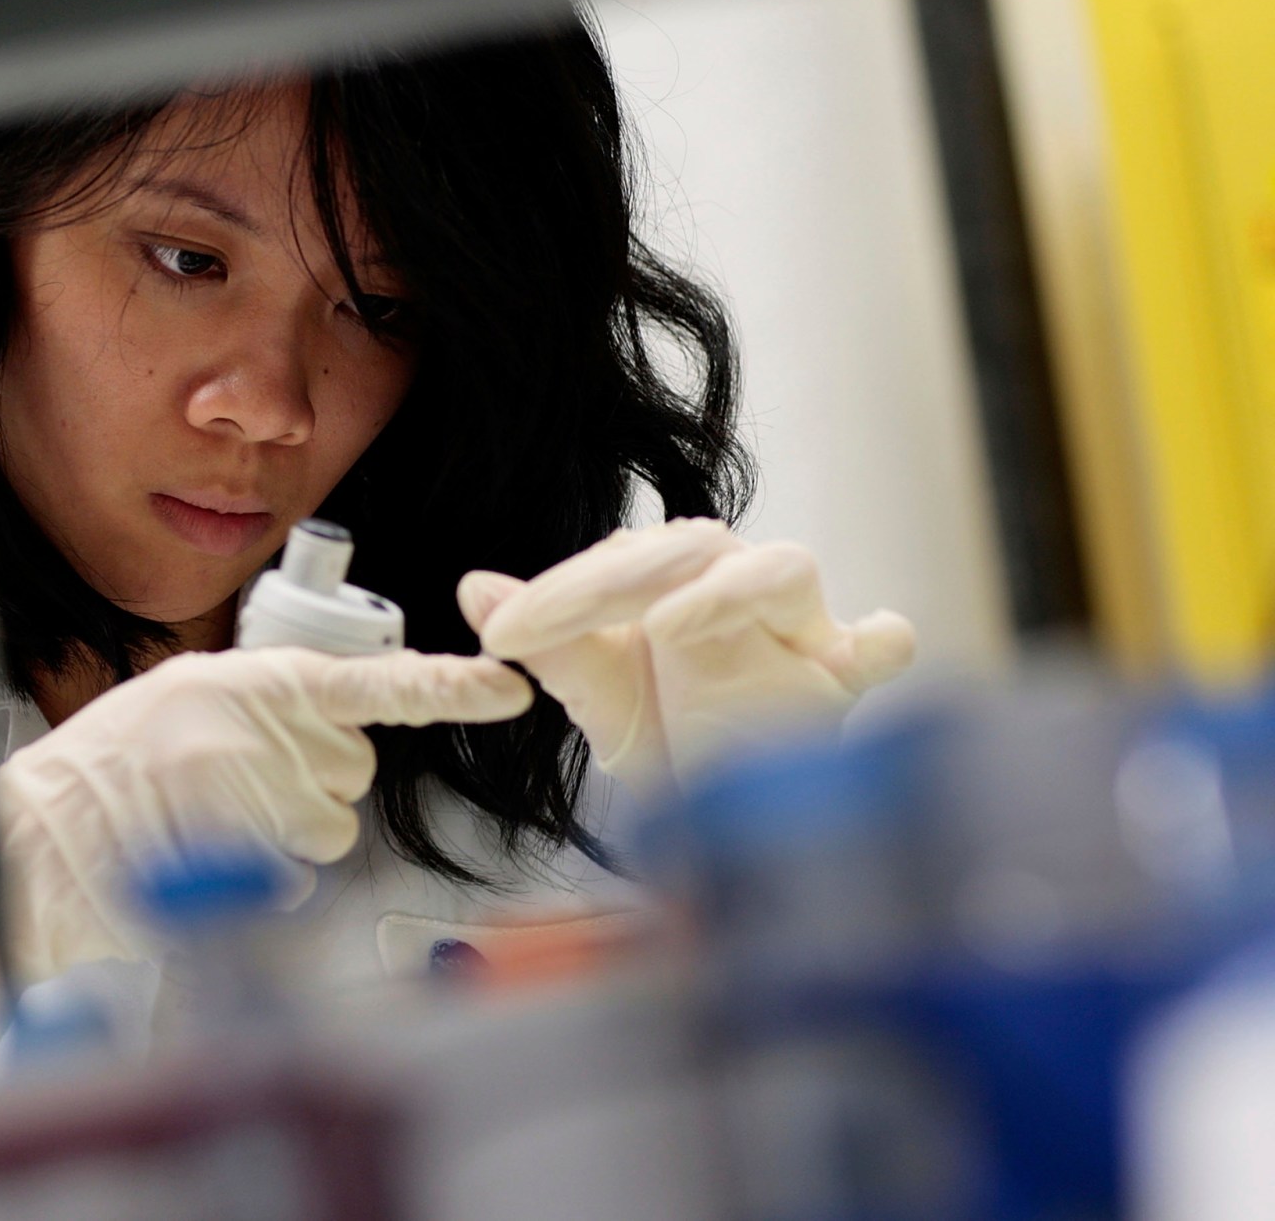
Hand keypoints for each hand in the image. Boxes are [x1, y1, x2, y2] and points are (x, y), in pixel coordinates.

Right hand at [0, 645, 531, 1043]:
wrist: (32, 843)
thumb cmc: (101, 778)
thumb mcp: (182, 706)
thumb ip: (264, 712)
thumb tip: (339, 735)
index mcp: (242, 681)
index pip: (367, 680)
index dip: (446, 686)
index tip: (509, 684)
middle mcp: (256, 729)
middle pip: (350, 771)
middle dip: (310, 787)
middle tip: (230, 789)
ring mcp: (250, 795)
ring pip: (328, 831)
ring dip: (285, 838)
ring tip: (205, 825)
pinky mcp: (242, 858)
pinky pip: (295, 881)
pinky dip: (260, 884)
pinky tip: (200, 861)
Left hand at [458, 519, 914, 794]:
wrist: (723, 807)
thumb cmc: (666, 731)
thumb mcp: (596, 693)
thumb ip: (545, 642)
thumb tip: (474, 588)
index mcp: (676, 577)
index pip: (621, 557)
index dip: (557, 590)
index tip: (499, 631)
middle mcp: (738, 587)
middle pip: (689, 550)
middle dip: (606, 584)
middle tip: (538, 626)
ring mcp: (798, 630)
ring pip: (783, 571)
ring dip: (724, 590)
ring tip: (666, 624)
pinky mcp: (845, 679)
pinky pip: (882, 646)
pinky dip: (878, 641)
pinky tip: (861, 646)